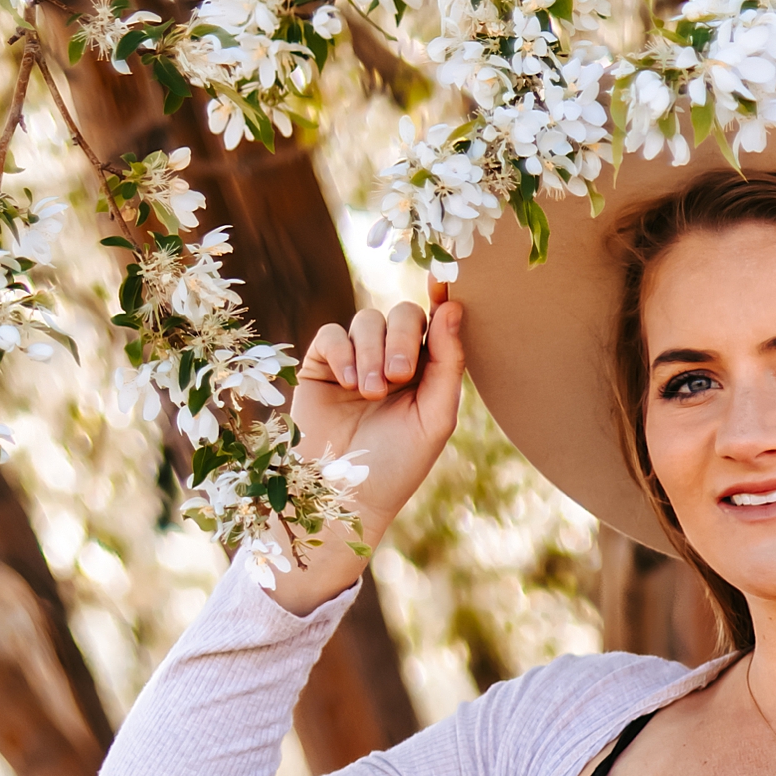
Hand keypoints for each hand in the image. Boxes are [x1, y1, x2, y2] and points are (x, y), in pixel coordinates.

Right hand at [283, 281, 464, 588]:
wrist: (345, 497)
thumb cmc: (397, 466)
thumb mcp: (434, 418)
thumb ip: (448, 363)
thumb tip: (453, 306)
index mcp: (425, 370)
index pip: (435, 320)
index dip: (440, 295)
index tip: (443, 278)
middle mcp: (392, 358)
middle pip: (401, 314)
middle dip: (400, 339)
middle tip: (397, 377)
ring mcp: (356, 359)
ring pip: (367, 321)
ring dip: (371, 354)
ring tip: (369, 394)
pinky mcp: (322, 364)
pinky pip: (333, 334)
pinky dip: (342, 353)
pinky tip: (346, 383)